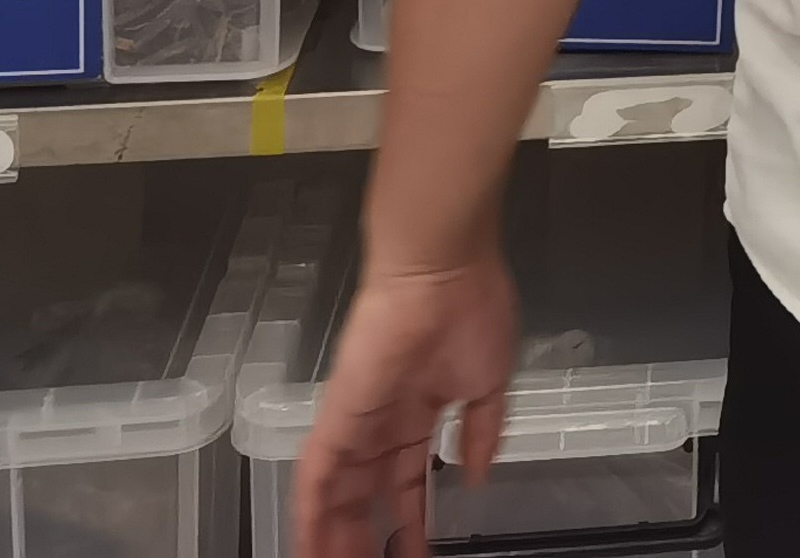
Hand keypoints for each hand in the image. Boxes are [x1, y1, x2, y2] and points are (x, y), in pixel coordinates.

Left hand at [290, 255, 516, 557]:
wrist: (444, 271)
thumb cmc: (472, 313)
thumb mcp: (490, 381)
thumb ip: (483, 430)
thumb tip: (475, 475)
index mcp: (421, 412)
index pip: (409, 479)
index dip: (412, 519)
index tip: (418, 553)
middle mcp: (383, 421)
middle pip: (370, 495)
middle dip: (370, 537)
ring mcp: (357, 420)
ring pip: (338, 495)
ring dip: (335, 536)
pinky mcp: (337, 415)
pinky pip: (316, 476)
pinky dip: (310, 514)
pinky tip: (309, 546)